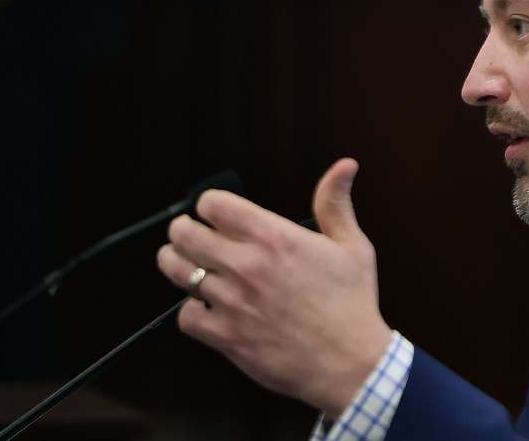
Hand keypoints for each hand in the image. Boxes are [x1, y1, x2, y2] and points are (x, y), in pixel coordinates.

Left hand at [156, 159, 391, 415]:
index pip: (214, 204)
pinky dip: (190, 310)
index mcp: (275, 238)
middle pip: (185, 234)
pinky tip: (203, 306)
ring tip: (180, 262)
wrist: (350, 362)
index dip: (210, 204)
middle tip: (186, 233)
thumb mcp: (352, 246)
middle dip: (183, 229)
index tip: (214, 210)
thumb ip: (335, 203)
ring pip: (178, 272)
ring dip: (175, 263)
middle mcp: (247, 265)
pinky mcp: (226, 336)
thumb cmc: (352, 303)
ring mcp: (233, 302)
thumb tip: (344, 166)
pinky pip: (185, 316)